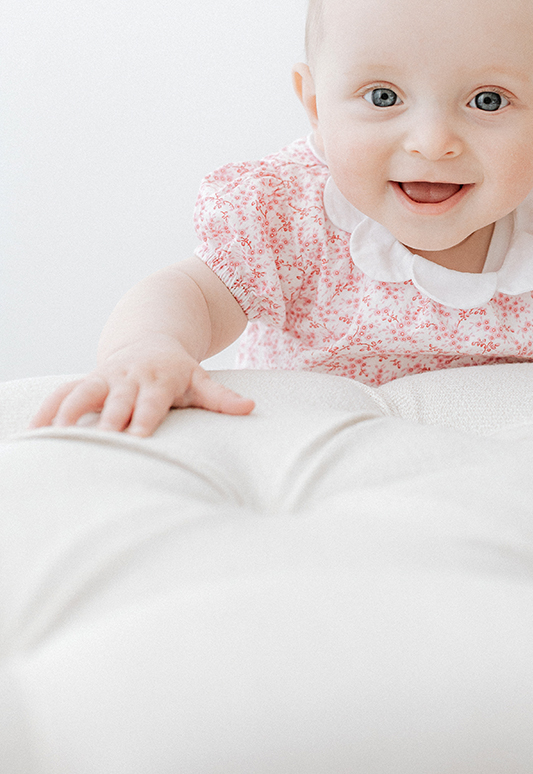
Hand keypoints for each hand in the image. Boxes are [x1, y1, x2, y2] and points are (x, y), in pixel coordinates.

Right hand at [29, 335, 254, 436]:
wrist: (149, 342)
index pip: (151, 401)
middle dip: (107, 417)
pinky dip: (46, 411)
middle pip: (116, 399)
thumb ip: (221, 398)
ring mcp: (104, 379)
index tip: (137, 436)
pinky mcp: (84, 382)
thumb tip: (251, 407)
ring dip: (68, 412)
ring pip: (82, 392)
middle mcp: (128, 378)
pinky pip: (60, 394)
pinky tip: (33, 433)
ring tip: (55, 434)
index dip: (144, 417)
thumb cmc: (177, 372)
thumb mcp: (200, 380)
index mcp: (158, 379)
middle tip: (98, 439)